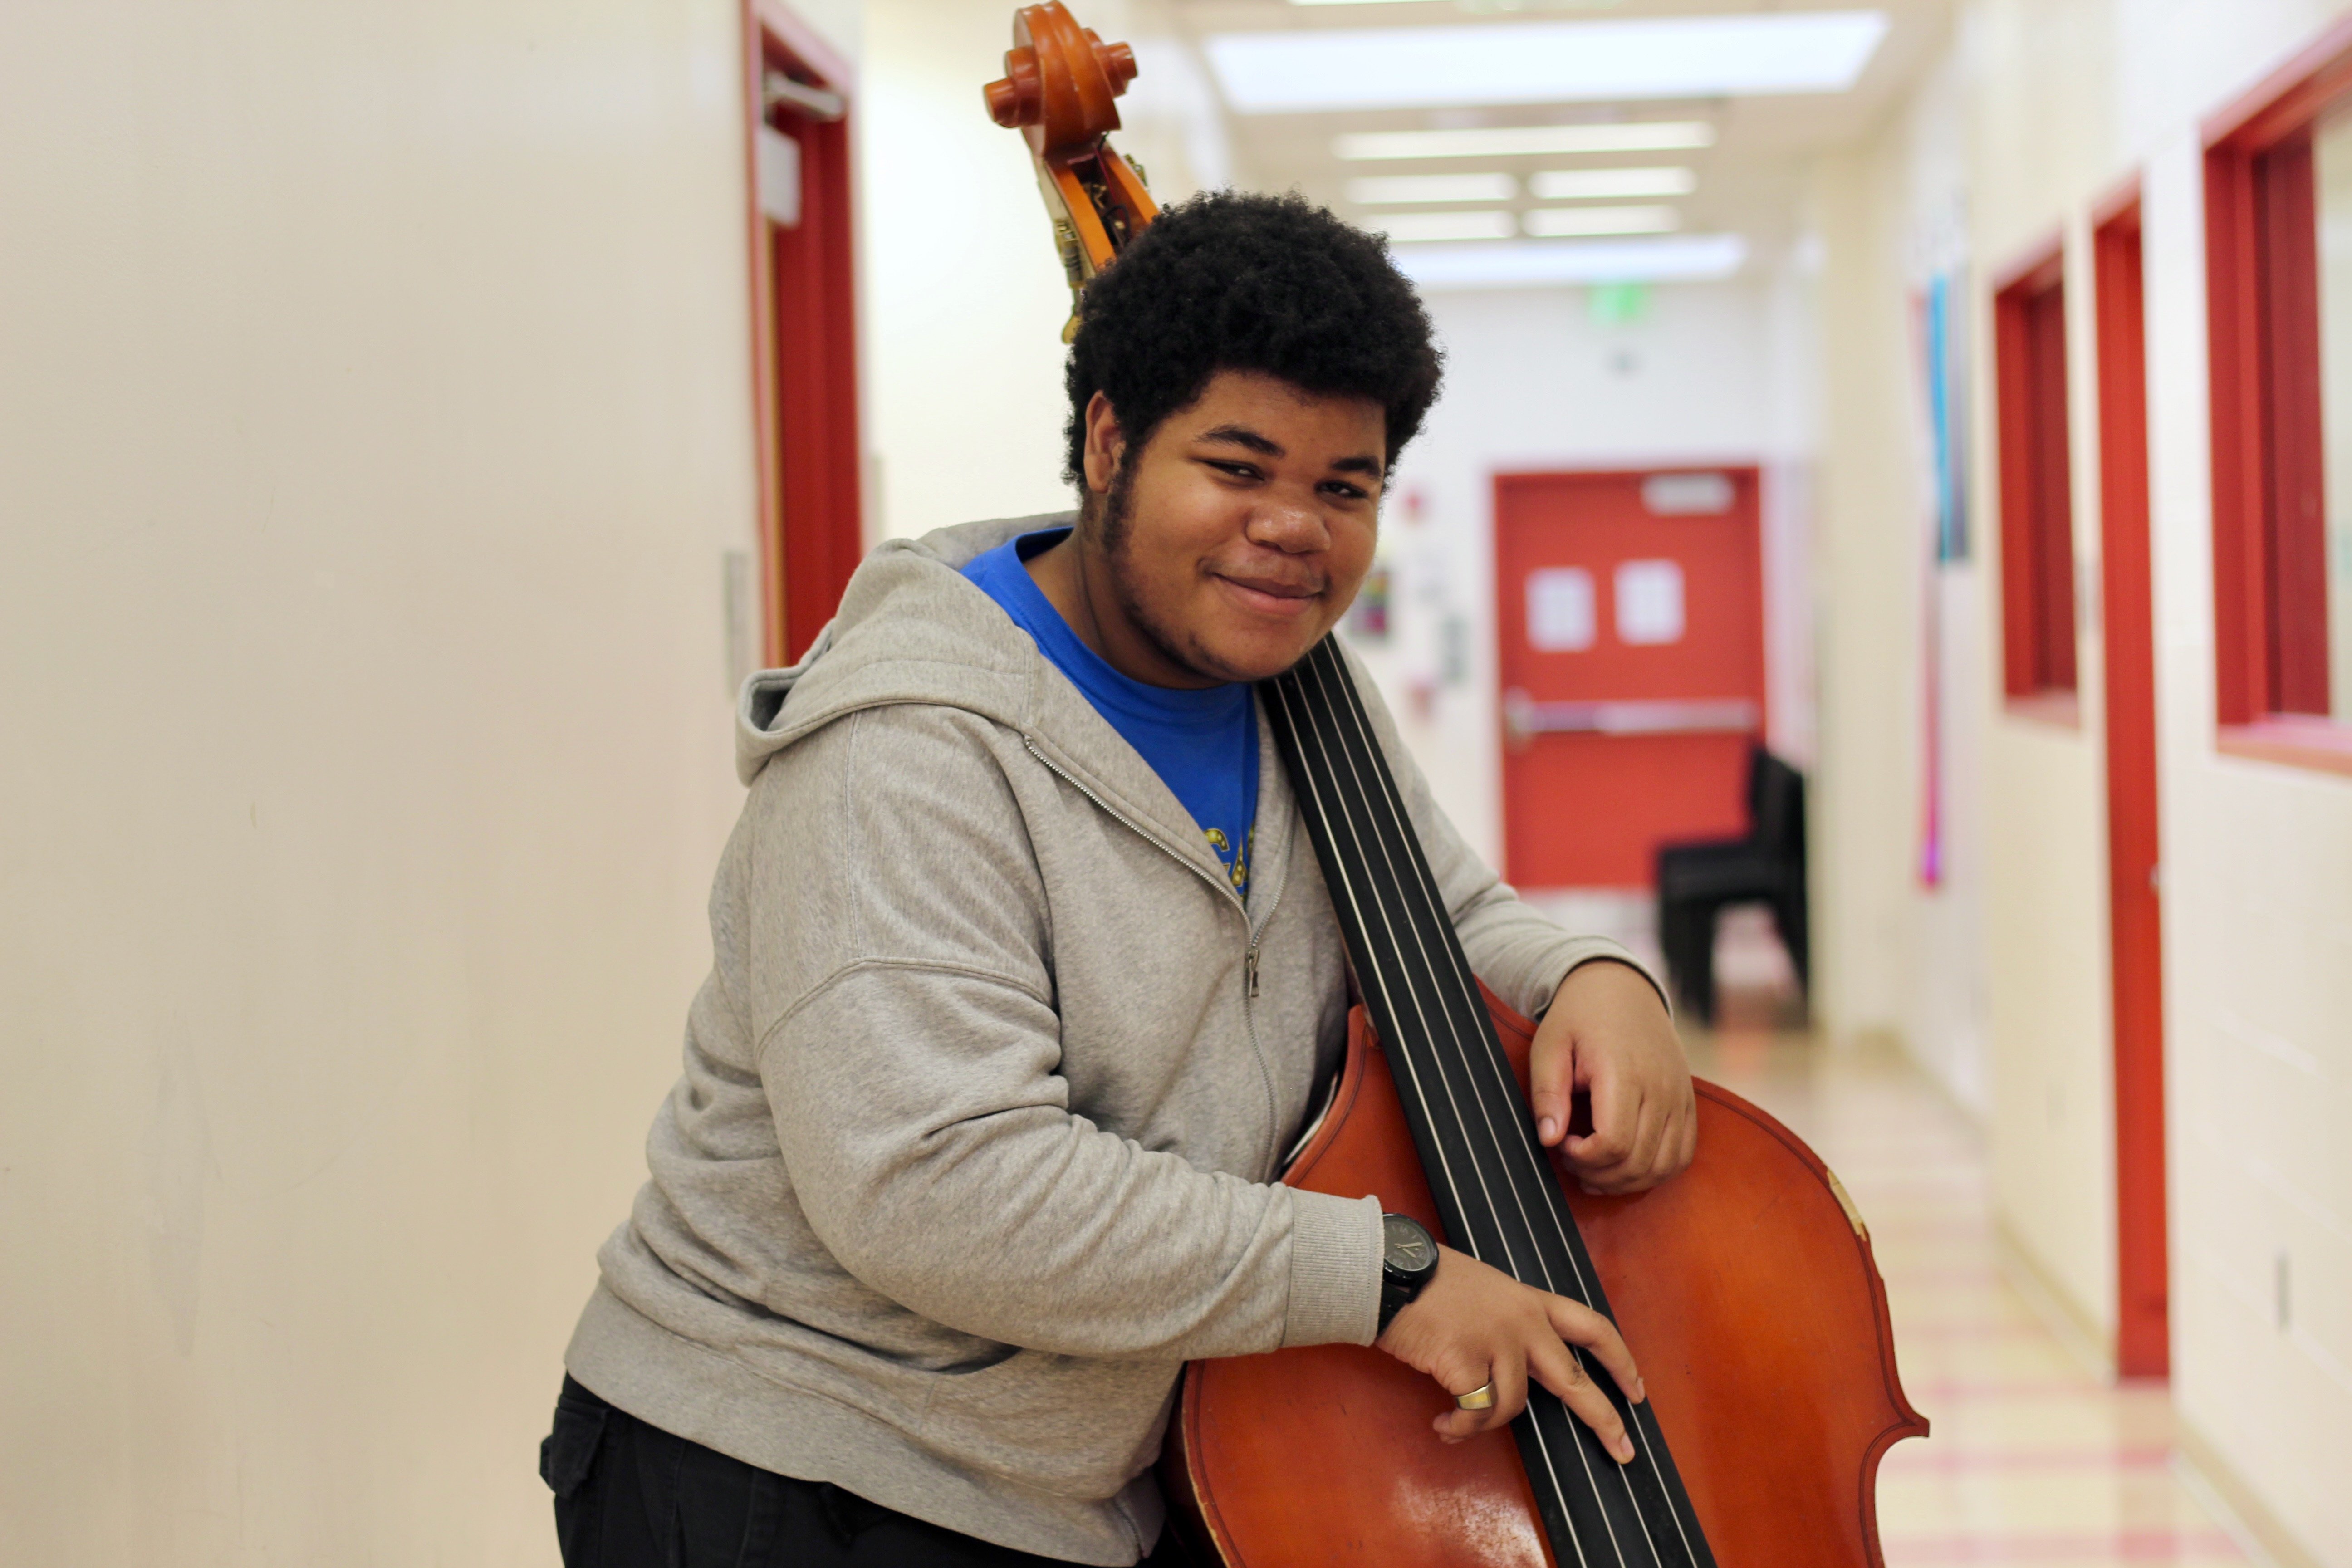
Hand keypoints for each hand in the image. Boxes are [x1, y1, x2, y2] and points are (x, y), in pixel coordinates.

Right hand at [1375, 1245, 1644, 1456]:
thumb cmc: (1428, 1279)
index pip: (1591, 1328)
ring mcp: (1497, 1342)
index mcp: (1530, 1301)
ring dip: (1485, 1423)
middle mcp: (1523, 1322)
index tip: (1637, 1390)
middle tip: (1624, 1450)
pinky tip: (1442, 1424)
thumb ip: (1509, 1319)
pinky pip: (1476, 1413)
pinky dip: (1460, 1427)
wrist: (1390, 1271)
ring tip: (1456, 1425)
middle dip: (1604, 1418)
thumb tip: (1510, 1361)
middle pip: (1574, 1379)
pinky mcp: (1468, 1363)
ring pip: (1515, 1405)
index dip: (1620, 1361)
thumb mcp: (1485, 1288)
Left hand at [1531, 959, 1694, 1194]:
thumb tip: (1548, 1138)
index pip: (1614, 1143)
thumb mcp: (1548, 1045)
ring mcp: (1680, 1096)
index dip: (1583, 1157)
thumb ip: (1546, 1092)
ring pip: (1664, 1166)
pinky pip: (1683, 1154)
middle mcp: (1660, 1087)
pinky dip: (1656, 1171)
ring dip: (1627, 1181)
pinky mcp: (1688, 1102)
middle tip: (1573, 1157)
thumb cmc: (1579, 1018)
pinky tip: (1626, 1164)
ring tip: (1596, 1168)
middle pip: (1639, 1161)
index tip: (1562, 1143)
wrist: (1621, 989)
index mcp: (1623, 1072)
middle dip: (1599, 1174)